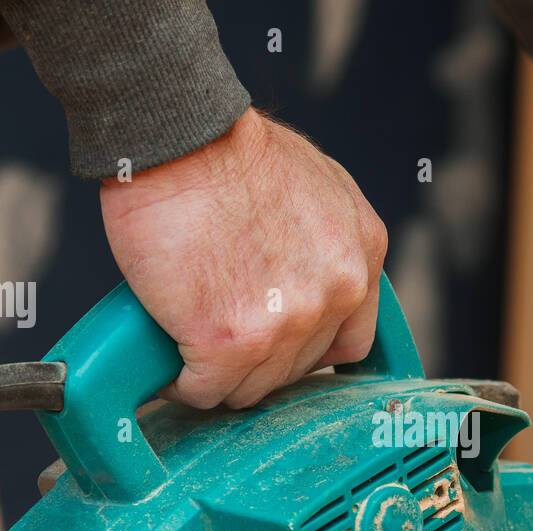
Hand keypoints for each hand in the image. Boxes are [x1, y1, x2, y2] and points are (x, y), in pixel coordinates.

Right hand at [99, 107, 387, 408]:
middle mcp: (335, 295)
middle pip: (294, 371)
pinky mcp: (229, 343)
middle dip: (255, 361)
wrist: (182, 138)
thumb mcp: (320, 184)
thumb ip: (329, 240)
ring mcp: (286, 324)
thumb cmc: (229, 147)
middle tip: (218, 341)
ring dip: (218, 376)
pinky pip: (205, 391)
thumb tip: (306, 277)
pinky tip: (171, 364)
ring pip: (250, 389)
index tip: (274, 347)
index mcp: (361, 257)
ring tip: (189, 350)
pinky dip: (182, 384)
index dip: (304, 350)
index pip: (348, 343)